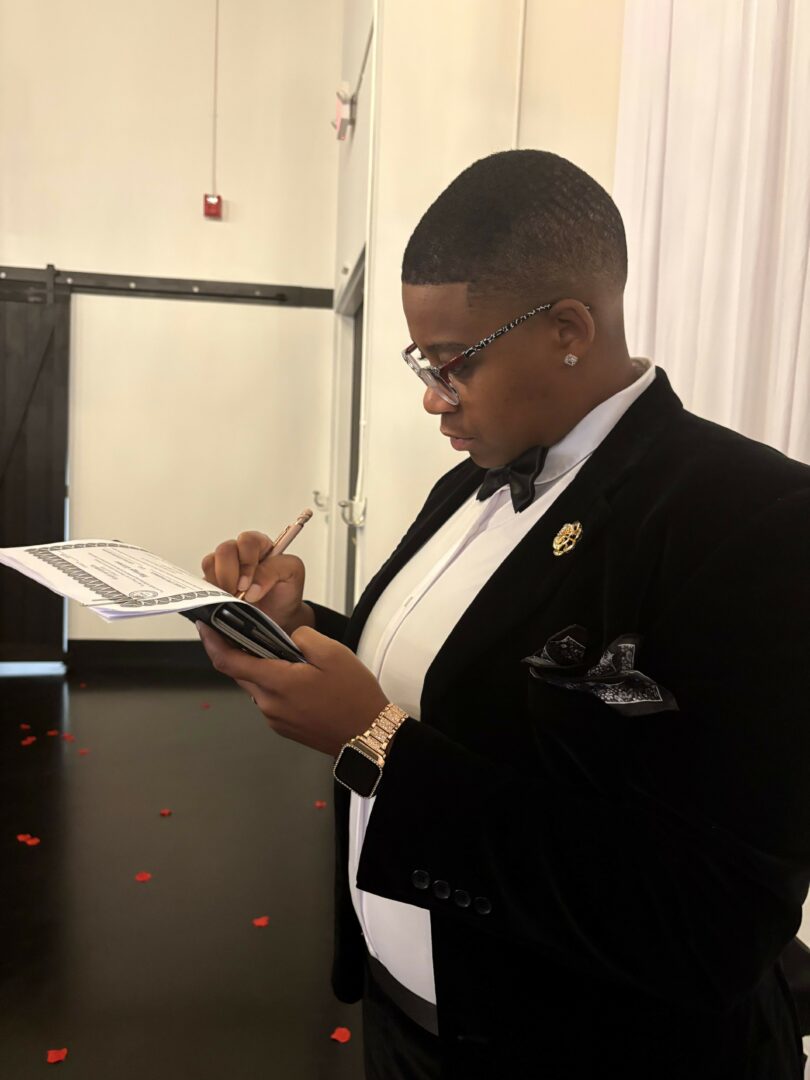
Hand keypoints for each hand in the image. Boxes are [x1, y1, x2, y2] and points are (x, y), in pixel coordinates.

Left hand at [196, 622, 389, 757]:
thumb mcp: (333, 653)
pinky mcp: (283, 727)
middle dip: (241, 651)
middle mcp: (268, 704)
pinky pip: (269, 699)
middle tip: (253, 632)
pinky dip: (274, 684)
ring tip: (288, 656)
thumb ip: (303, 637)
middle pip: (240, 673)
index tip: (204, 625)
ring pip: (256, 686)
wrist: (369, 735)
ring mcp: (274, 718)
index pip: (229, 661)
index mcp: (277, 682)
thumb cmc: (353, 695)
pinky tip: (297, 678)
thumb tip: (288, 637)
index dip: (212, 642)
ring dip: (262, 669)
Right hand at [201, 530, 313, 633]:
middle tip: (238, 593)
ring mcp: (224, 568)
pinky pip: (202, 581)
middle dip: (229, 574)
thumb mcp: (291, 574)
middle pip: (224, 550)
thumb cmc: (285, 591)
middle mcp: (240, 554)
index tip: (248, 584)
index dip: (246, 560)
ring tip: (232, 599)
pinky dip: (210, 593)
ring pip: (210, 563)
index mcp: (260, 546)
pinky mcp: (213, 583)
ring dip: (220, 584)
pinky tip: (222, 602)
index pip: (247, 540)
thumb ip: (273, 571)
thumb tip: (251, 587)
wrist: (279, 617)